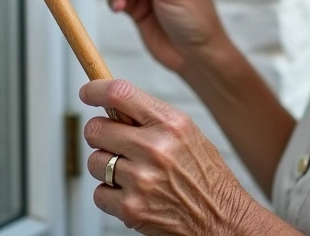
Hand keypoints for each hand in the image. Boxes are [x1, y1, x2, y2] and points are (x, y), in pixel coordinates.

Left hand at [81, 79, 260, 235]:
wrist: (222, 219)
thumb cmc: (206, 176)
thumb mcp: (188, 134)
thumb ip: (153, 118)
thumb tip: (114, 105)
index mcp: (171, 124)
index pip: (119, 94)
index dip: (95, 89)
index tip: (88, 92)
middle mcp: (155, 148)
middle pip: (97, 129)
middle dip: (100, 134)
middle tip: (113, 142)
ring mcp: (141, 179)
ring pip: (95, 162)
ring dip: (106, 167)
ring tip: (131, 173)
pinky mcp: (132, 208)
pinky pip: (99, 193)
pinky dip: (110, 195)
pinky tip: (133, 194)